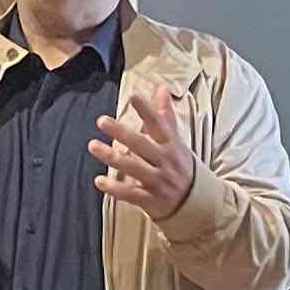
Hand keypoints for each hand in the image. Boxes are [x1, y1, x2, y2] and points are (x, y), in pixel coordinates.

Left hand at [92, 83, 197, 219]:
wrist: (197, 202)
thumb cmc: (180, 166)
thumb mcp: (176, 140)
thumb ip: (165, 115)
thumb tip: (161, 87)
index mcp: (171, 145)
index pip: (159, 124)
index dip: (147, 110)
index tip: (134, 96)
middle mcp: (165, 161)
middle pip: (142, 144)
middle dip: (121, 132)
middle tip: (101, 120)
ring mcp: (158, 181)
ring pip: (133, 167)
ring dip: (112, 157)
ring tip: (92, 145)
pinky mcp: (151, 200)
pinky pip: (131, 194)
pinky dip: (115, 189)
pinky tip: (98, 181)